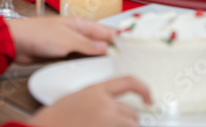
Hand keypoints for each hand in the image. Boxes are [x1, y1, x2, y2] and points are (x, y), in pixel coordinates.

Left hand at [6, 16, 113, 64]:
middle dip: (107, 48)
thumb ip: (87, 44)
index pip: (102, 29)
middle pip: (95, 40)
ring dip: (94, 57)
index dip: (115, 35)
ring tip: (108, 65)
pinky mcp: (58, 54)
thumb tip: (104, 46)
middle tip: (121, 57)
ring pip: (86, 50)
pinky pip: (75, 59)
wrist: (16, 43)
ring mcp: (66, 43)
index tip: (128, 42)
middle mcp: (73, 32)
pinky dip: (82, 63)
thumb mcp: (68, 40)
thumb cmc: (38, 34)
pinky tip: (87, 69)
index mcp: (78, 23)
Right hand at [29, 77, 150, 126]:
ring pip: (130, 126)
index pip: (129, 82)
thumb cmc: (56, 116)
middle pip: (132, 113)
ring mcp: (107, 122)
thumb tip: (113, 104)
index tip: (149, 98)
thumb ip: (97, 98)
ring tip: (106, 125)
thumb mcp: (77, 97)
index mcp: (97, 90)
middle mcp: (105, 106)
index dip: (144, 89)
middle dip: (128, 120)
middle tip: (117, 123)